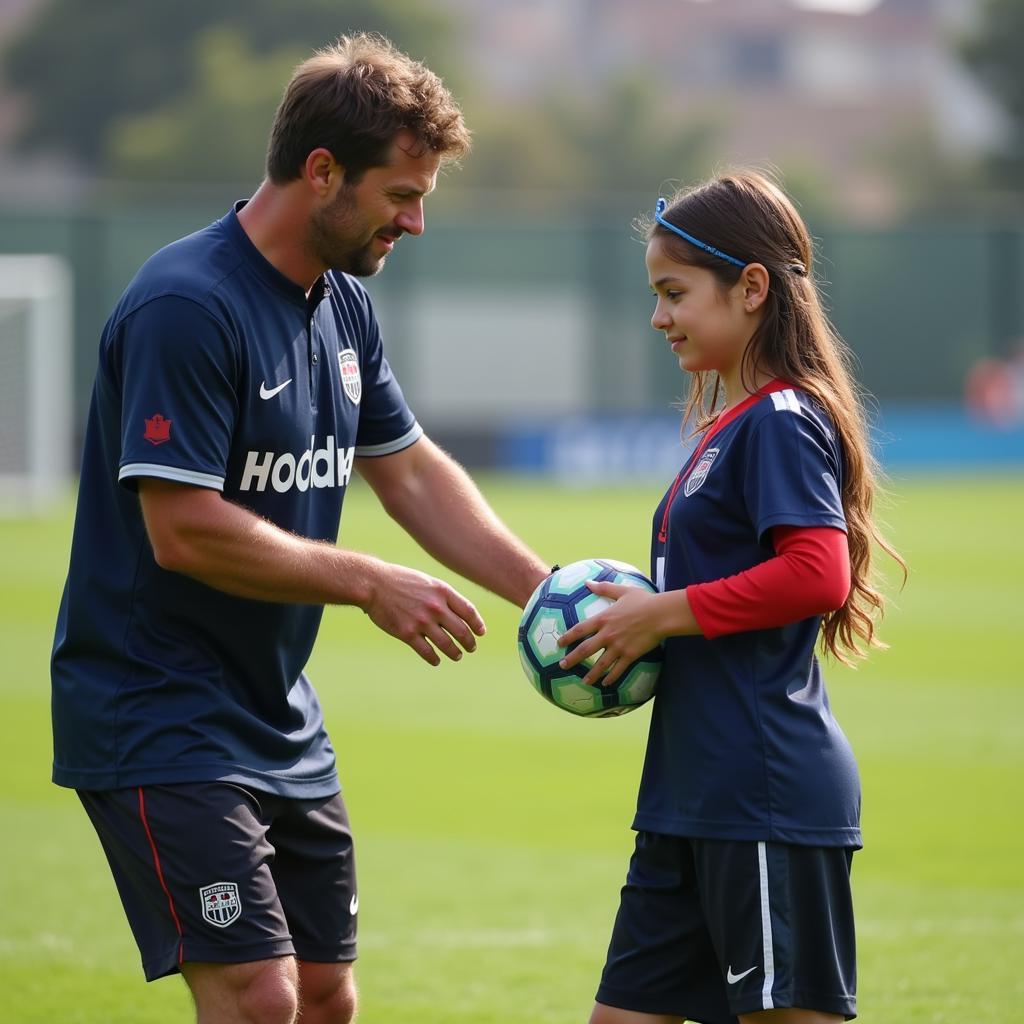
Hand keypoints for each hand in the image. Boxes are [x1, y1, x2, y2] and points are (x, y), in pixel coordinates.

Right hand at [363, 563, 485, 665]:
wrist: (374, 584)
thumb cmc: (401, 581)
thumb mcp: (427, 582)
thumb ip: (443, 595)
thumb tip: (460, 612)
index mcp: (442, 591)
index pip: (469, 611)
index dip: (477, 624)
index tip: (480, 632)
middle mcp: (435, 607)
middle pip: (461, 631)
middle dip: (469, 642)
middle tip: (471, 648)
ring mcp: (422, 621)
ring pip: (447, 644)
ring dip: (455, 653)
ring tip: (458, 656)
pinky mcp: (407, 633)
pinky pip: (427, 651)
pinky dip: (434, 658)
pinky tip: (436, 660)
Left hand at [557, 581, 664, 686]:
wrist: (661, 614)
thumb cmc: (643, 601)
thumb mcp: (622, 591)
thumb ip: (603, 587)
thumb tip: (587, 582)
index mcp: (603, 619)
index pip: (579, 630)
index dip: (567, 637)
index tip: (559, 644)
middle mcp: (607, 634)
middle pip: (585, 650)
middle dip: (572, 659)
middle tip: (562, 666)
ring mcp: (619, 646)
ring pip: (600, 664)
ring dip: (591, 674)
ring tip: (584, 681)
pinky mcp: (630, 655)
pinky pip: (618, 669)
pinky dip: (611, 678)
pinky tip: (606, 683)